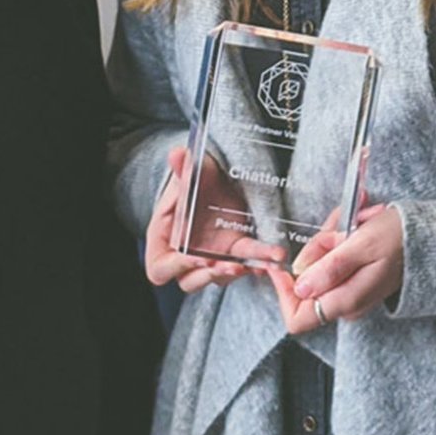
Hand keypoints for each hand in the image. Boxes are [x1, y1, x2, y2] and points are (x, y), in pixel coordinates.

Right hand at [143, 145, 277, 294]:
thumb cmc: (191, 183)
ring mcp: (211, 258)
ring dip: (238, 271)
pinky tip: (273, 258)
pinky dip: (259, 261)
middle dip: (211, 275)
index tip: (198, 258)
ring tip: (258, 264)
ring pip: (219, 277)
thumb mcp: (188, 174)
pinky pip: (246, 263)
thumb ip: (183, 168)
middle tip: (231, 266)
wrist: (213, 181)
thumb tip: (177, 153)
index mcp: (163, 241)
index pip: (161, 268)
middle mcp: (186, 256)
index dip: (177, 267)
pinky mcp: (234, 253)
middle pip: (191, 281)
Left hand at [267, 204, 403, 335]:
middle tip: (337, 230)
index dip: (283, 292)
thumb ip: (330, 268)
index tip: (283, 264)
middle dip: (314, 253)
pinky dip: (338, 244)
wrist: (431, 239)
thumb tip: (300, 287)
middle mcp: (346, 305)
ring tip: (354, 225)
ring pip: (319, 271)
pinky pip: (333, 265)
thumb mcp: (361, 244)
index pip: (297, 317)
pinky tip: (356, 230)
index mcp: (346, 300)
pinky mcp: (356, 283)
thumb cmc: (399, 238)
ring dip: (328, 243)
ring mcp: (351, 295)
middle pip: (306, 285)